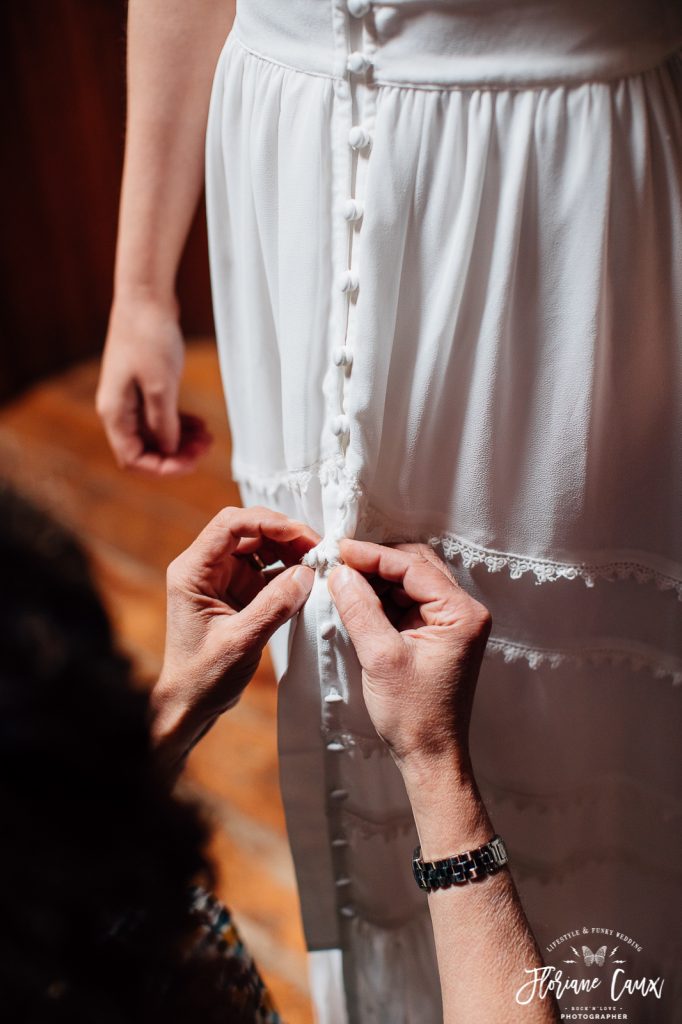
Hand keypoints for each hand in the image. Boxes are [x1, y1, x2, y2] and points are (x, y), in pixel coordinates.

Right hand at [96, 296, 212, 474]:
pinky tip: (200, 424)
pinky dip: (179, 423)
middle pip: (146, 449)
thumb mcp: (161, 386)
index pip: (133, 458)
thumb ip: (164, 424)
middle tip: (206, 447)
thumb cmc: (150, 337)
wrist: (146, 297)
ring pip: (156, 434)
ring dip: (181, 440)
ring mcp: (131, 397)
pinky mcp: (143, 385)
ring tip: (208, 436)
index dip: (162, 467)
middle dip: (176, 454)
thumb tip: (168, 450)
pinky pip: (160, 416)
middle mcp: (119, 409)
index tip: (192, 461)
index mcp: (115, 412)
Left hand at [151, 506, 317, 771]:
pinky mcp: (238, 592)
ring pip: (259, 546)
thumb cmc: (203, 676)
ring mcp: (222, 579)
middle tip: (317, 548)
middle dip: (284, 533)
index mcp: (193, 571)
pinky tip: (307, 579)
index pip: (230, 525)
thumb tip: (306, 574)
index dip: (267, 522)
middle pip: (248, 530)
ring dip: (288, 549)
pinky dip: (287, 570)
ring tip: (316, 561)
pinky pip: (266, 570)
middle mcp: (205, 568)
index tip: (300, 533)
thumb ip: (274, 606)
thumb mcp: (241, 641)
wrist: (190, 704)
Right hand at [328, 541, 490, 775]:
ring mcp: (451, 624)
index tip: (339, 550)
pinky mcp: (436, 636)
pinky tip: (357, 599)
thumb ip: (360, 609)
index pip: (414, 567)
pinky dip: (383, 599)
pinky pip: (408, 603)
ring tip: (343, 579)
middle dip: (376, 563)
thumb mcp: (381, 657)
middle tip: (339, 562)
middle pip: (416, 567)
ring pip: (410, 583)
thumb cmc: (414, 715)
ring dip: (377, 579)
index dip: (374, 555)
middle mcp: (463, 613)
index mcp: (462, 614)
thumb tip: (339, 572)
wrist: (430, 756)